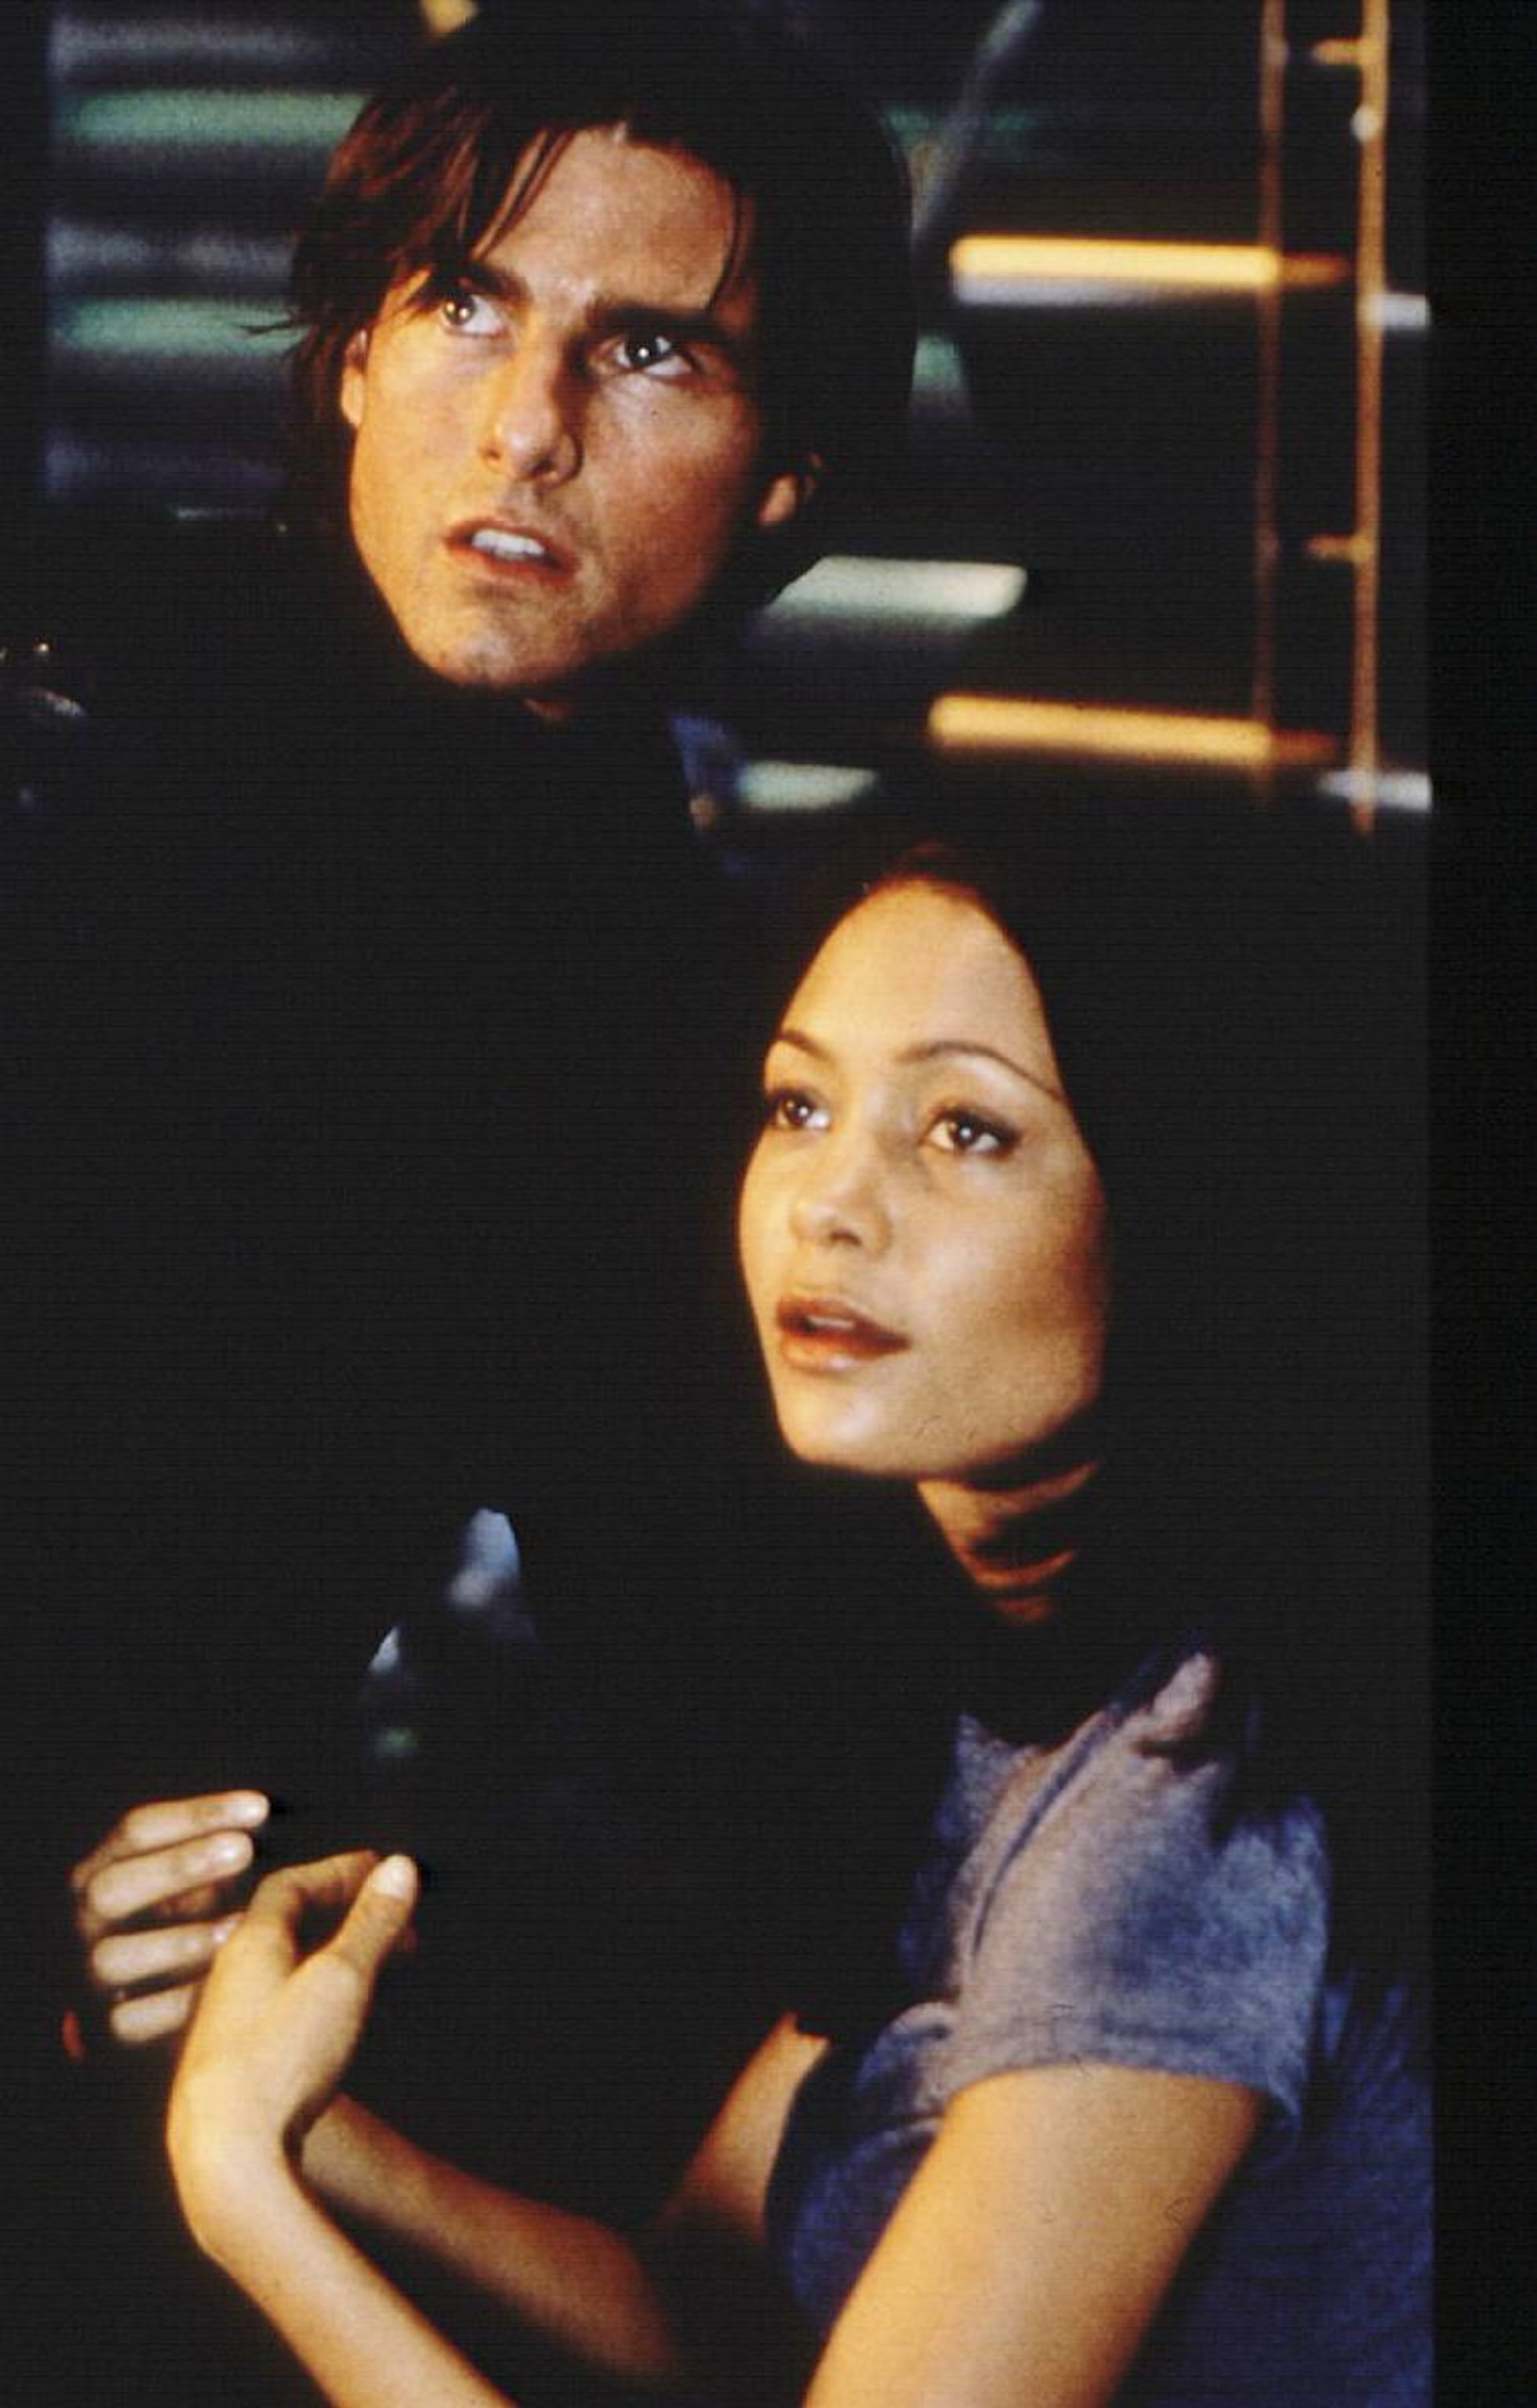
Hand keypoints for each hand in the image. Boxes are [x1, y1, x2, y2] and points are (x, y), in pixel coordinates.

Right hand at [70, 1790, 270, 2046]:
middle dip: (180, 1866)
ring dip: (181, 1939)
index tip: (260, 1806)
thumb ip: (222, 1851)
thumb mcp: (196, 1881)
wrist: (153, 2014)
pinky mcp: (108, 2033)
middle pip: (112, 1888)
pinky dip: (182, 2001)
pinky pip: (136, 2020)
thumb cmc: (191, 1922)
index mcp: (103, 1870)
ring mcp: (91, 1979)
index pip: (137, 1830)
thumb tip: (273, 1821)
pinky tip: (226, 1986)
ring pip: (114, 1958)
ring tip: (240, 1925)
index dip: (198, 1815)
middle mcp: (87, 1923)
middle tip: (245, 1850)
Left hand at [168, 1851, 417, 2247]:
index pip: (291, 1884)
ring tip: (390, 1970)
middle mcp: (231, 1977)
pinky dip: (324, 1997)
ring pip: (290, 1971)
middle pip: (292, 1927)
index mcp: (251, 1944)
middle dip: (350, 1917)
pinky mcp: (233, 2066)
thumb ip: (372, 1923)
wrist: (226, 2156)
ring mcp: (229, 2024)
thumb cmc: (280, 2061)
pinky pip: (284, 2010)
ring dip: (341, 1959)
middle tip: (399, 1922)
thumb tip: (399, 1869)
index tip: (381, 1870)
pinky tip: (351, 2025)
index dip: (339, 1871)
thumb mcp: (343, 1979)